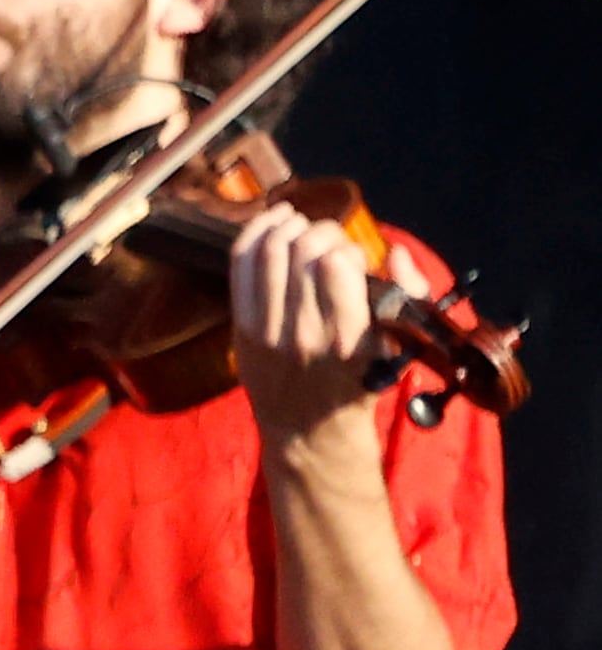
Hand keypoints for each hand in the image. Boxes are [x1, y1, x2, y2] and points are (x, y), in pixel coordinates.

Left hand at [233, 204, 386, 448]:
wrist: (310, 428)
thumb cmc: (361, 382)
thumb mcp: (397, 347)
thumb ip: (408, 295)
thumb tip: (395, 251)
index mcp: (350, 337)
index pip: (337, 264)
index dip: (345, 246)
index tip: (352, 253)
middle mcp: (305, 332)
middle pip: (302, 251)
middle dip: (319, 231)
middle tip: (328, 236)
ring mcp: (267, 329)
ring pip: (269, 252)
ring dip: (287, 226)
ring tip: (300, 223)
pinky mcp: (242, 326)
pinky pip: (241, 265)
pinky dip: (255, 232)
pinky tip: (273, 220)